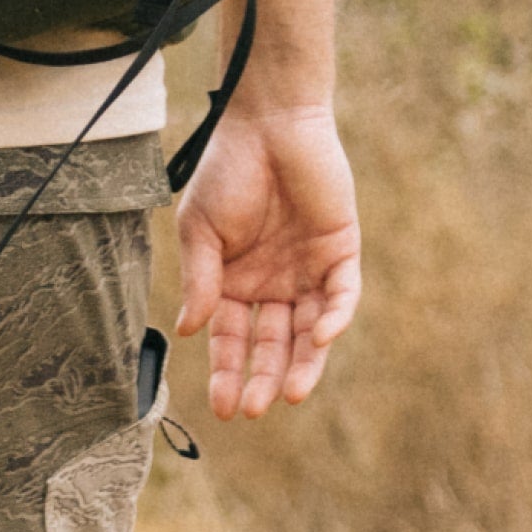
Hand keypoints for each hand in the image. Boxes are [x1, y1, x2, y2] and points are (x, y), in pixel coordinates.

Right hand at [173, 104, 361, 419]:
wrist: (268, 121)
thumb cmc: (227, 170)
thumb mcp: (200, 230)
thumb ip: (199, 280)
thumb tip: (189, 332)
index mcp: (234, 283)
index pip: (232, 339)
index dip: (226, 372)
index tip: (222, 408)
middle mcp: (273, 284)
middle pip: (272, 344)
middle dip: (263, 378)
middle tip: (253, 410)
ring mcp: (308, 270)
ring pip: (309, 330)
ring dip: (303, 363)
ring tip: (293, 395)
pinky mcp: (340, 250)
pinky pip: (341, 294)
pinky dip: (334, 317)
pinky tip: (320, 337)